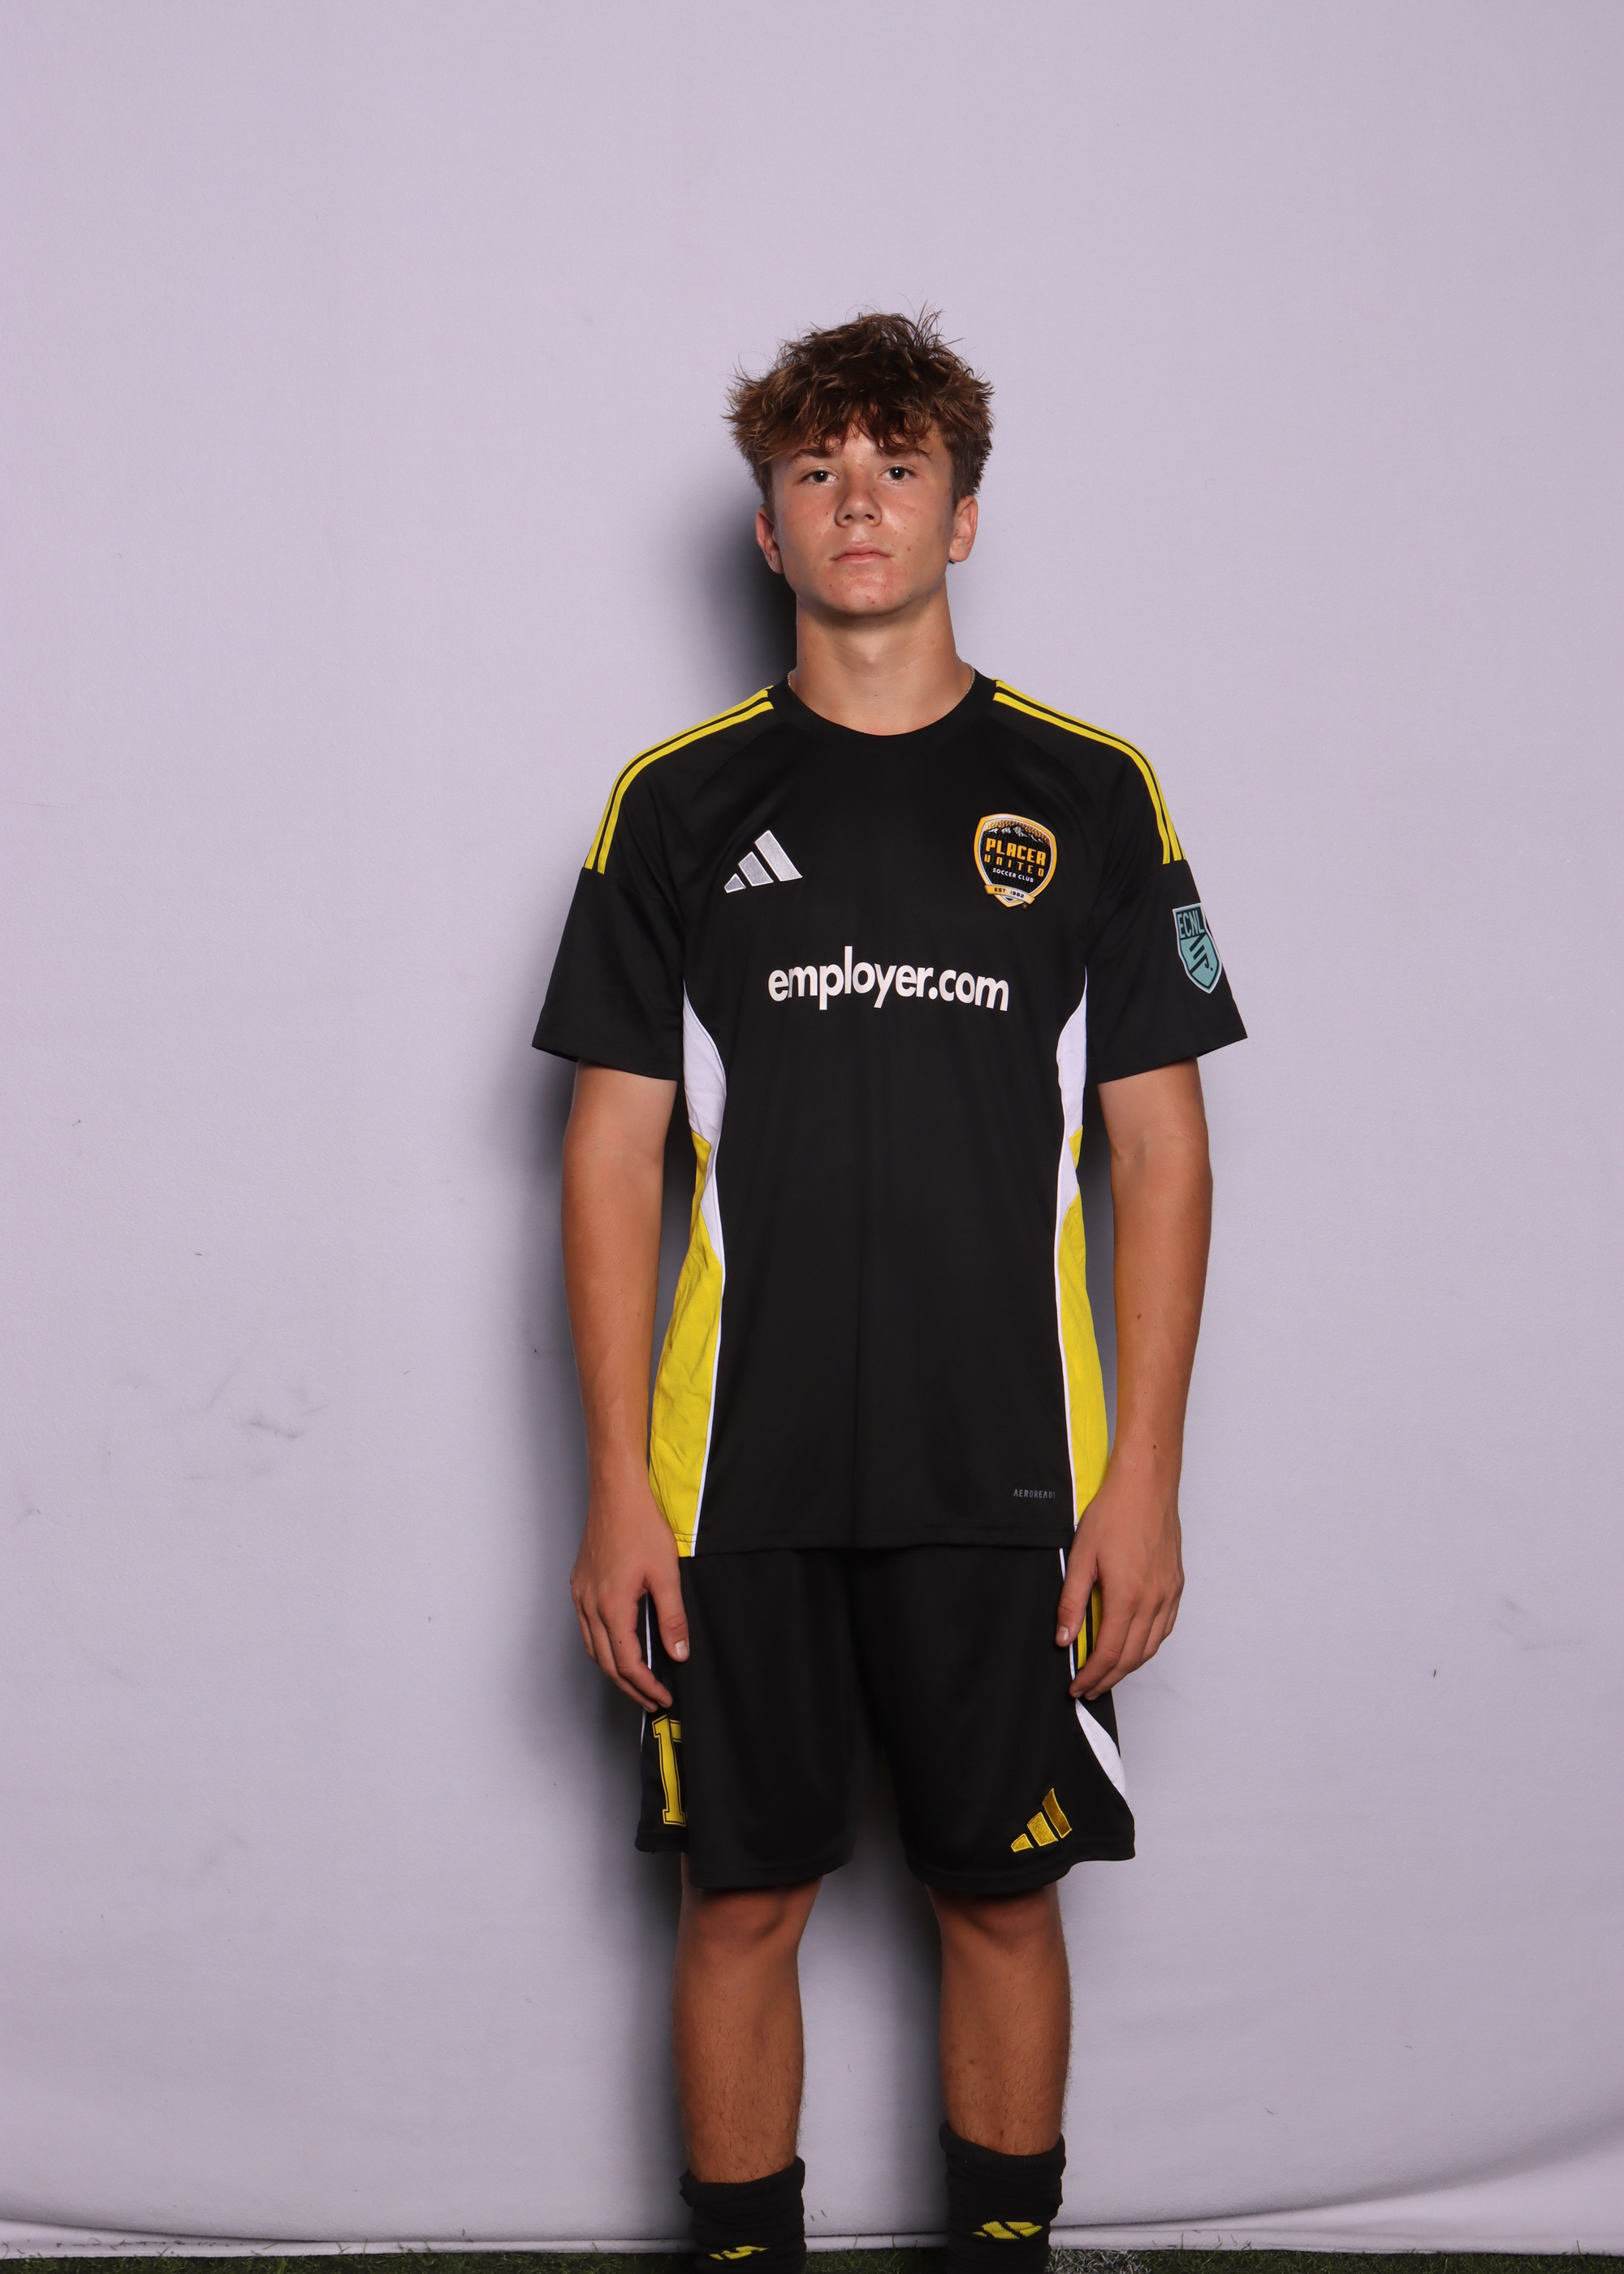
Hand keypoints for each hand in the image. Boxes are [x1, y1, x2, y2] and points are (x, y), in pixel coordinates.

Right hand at [570, 1463, 688, 1709]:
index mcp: (612, 1606)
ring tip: (636, 1681)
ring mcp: (581, 1594)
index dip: (645, 1685)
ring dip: (613, 1669)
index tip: (662, 1696)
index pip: (627, 1663)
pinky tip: (617, 1645)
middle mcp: (590, 1605)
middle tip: (650, 1699)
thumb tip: (678, 1653)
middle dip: (629, 1686)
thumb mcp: (666, 1575)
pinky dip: (602, 1646)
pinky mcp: (580, 1584)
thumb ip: (672, 1619)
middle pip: (606, 1662)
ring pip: (592, 1647)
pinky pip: (586, 1628)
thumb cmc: (640, 1526)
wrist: (616, 1494)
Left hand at [1055, 1458, 1183, 1700]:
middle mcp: (1153, 1601)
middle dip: (1108, 1678)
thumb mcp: (1080, 1556)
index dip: (1091, 1675)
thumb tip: (1064, 1639)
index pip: (1108, 1653)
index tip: (1076, 1685)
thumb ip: (1071, 1602)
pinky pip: (1164, 1628)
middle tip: (1088, 1688)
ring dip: (1128, 1666)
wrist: (1146, 1486)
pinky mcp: (1176, 1586)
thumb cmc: (1113, 1514)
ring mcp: (1168, 1594)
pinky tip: (1133, 1645)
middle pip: (1131, 1658)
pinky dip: (1148, 1645)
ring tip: (1107, 1673)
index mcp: (1127, 1596)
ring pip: (1150, 1647)